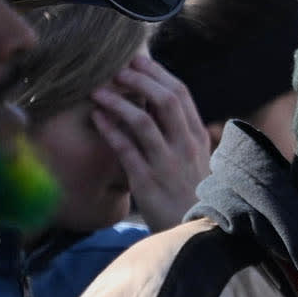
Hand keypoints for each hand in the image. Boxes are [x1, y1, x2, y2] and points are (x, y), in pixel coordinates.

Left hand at [92, 52, 214, 231]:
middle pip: (165, 100)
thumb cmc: (197, 198)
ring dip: (117, 101)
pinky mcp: (148, 182)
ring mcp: (167, 164)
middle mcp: (185, 147)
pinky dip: (109, 130)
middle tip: (115, 68)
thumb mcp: (200, 164)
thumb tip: (168, 112)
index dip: (157, 73)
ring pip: (143, 121)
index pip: (181, 94)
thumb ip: (185, 138)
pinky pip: (126, 150)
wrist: (201, 236)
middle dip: (138, 79)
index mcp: (197, 139)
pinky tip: (96, 117)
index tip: (138, 60)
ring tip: (97, 89)